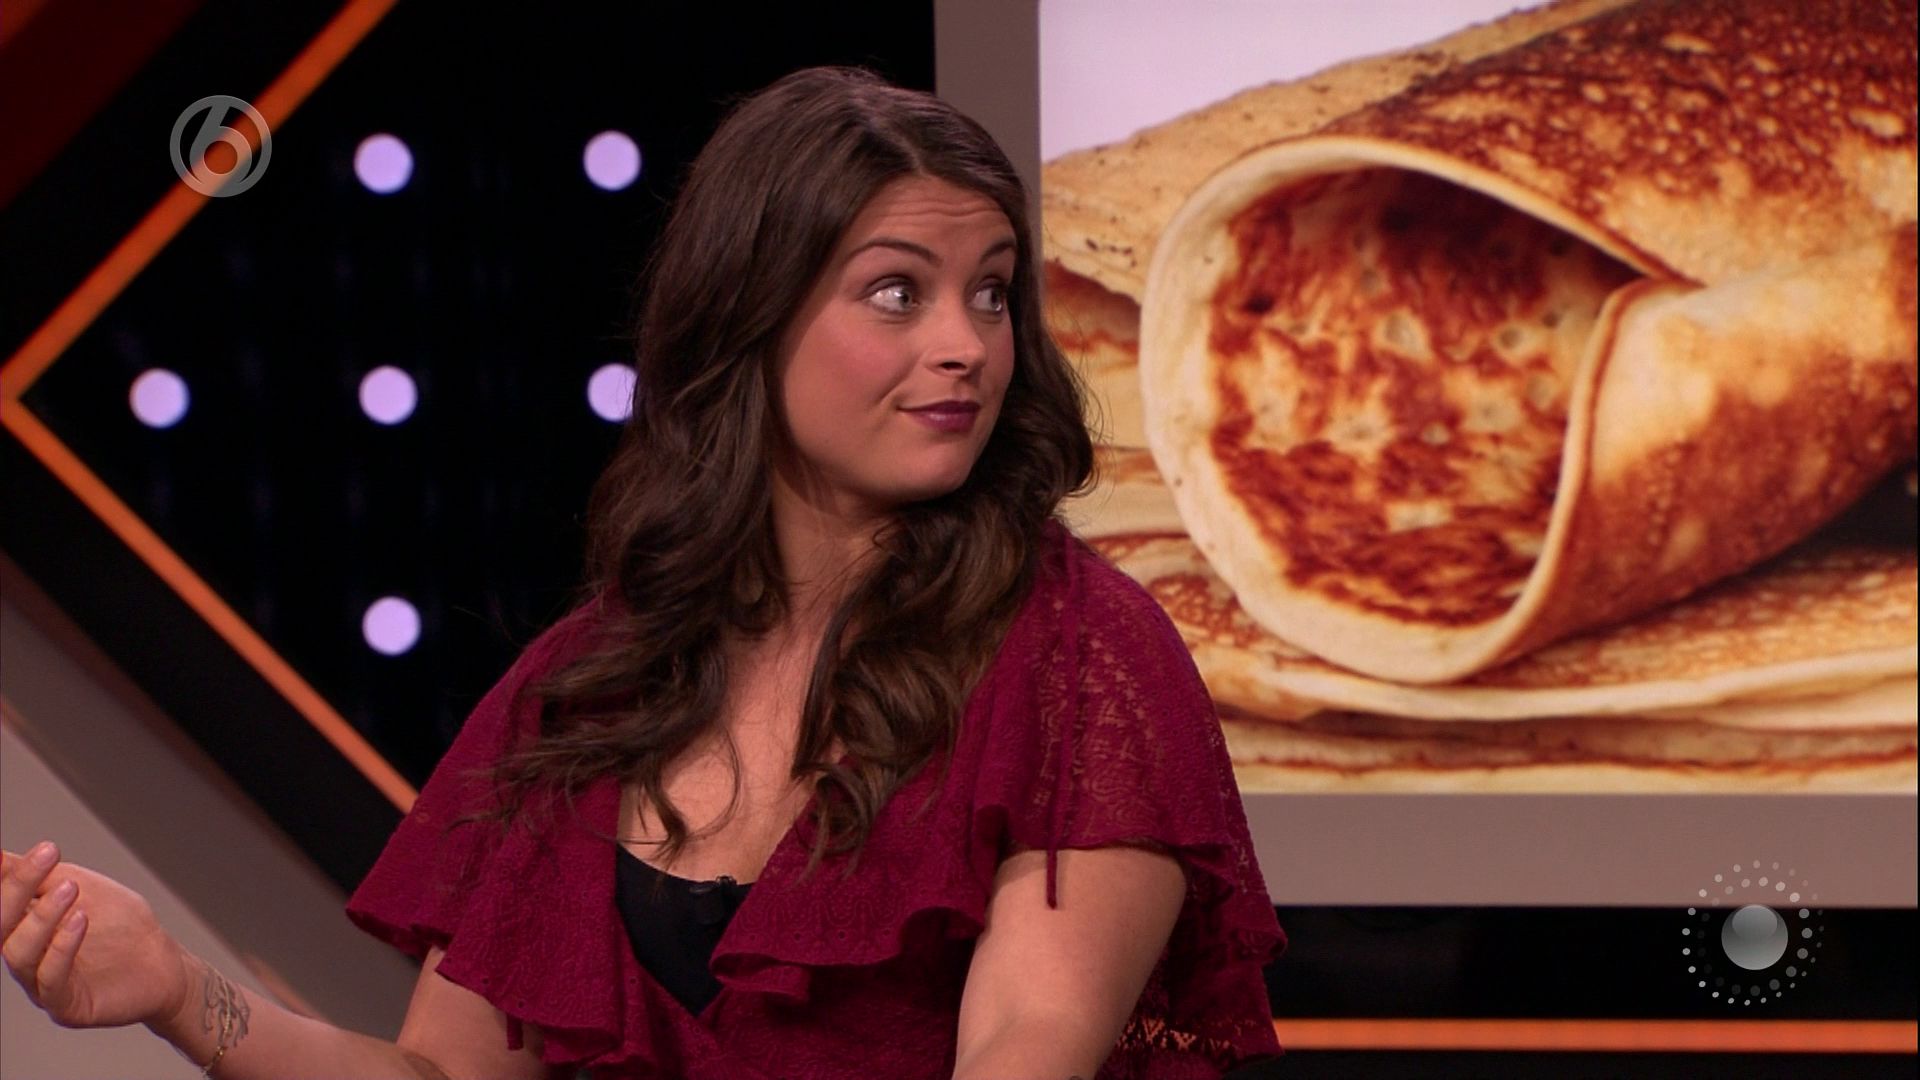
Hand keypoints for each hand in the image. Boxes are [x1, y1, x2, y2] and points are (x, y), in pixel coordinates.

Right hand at [2, 842, 193, 1029]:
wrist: (164, 964)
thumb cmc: (120, 926)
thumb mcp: (83, 889)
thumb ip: (43, 875)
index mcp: (23, 927)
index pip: (2, 901)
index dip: (6, 877)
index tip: (17, 851)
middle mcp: (25, 956)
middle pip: (1, 926)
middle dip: (16, 889)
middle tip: (46, 857)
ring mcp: (41, 984)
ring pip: (19, 954)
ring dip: (42, 917)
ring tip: (70, 888)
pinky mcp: (65, 1006)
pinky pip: (51, 980)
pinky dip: (62, 947)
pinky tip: (80, 920)